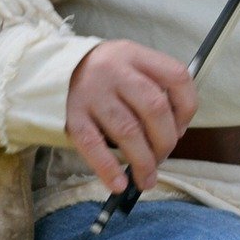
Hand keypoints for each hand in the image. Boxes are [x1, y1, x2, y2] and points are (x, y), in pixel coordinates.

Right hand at [65, 41, 196, 192]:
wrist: (52, 69)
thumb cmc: (105, 74)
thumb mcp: (132, 65)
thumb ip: (156, 87)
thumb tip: (175, 131)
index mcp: (136, 55)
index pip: (177, 77)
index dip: (186, 107)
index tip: (181, 129)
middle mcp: (115, 71)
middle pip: (154, 108)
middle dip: (165, 141)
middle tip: (163, 157)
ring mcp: (92, 93)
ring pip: (127, 130)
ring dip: (143, 161)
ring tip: (147, 179)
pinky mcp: (71, 115)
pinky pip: (93, 145)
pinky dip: (108, 168)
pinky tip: (119, 184)